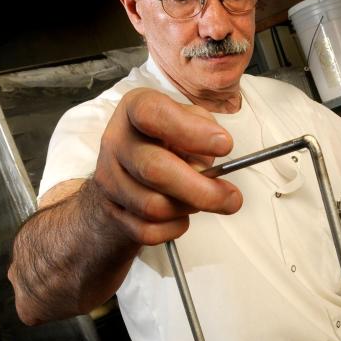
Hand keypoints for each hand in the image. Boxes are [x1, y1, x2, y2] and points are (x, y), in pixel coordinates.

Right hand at [90, 88, 242, 245]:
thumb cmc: (167, 145)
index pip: (153, 114)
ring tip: (199, 199)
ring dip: (188, 208)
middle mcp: (116, 142)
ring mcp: (108, 179)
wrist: (130, 176)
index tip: (226, 145)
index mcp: (135, 109)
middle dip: (201, 189)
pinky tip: (181, 215)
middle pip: (154, 169)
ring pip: (153, 206)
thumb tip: (216, 155)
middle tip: (232, 198)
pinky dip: (175, 227)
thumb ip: (204, 129)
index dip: (190, 131)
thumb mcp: (188, 121)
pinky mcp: (111, 212)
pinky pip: (149, 231)